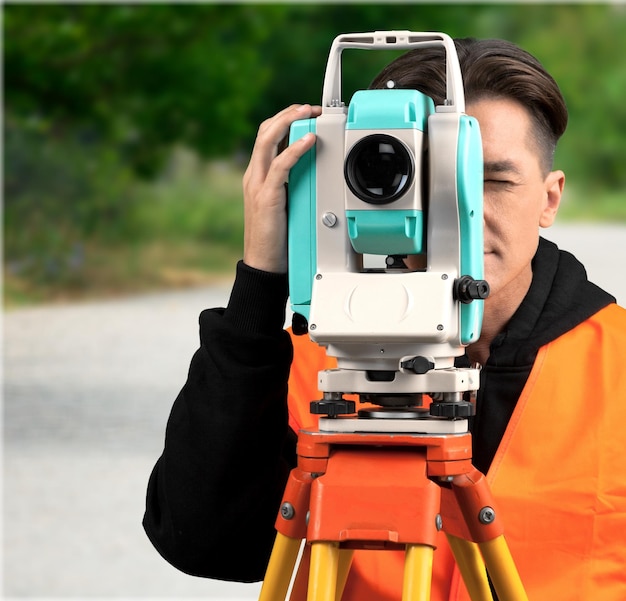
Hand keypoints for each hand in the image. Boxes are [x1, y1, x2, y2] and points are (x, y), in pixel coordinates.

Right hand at [242, 104, 321, 272]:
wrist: (263, 264)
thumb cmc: (276, 239)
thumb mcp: (285, 204)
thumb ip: (293, 185)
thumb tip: (315, 172)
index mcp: (257, 176)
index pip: (266, 137)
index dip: (284, 119)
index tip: (305, 113)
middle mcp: (254, 176)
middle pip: (265, 130)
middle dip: (288, 113)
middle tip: (310, 107)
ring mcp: (257, 185)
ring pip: (267, 140)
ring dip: (289, 121)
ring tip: (308, 112)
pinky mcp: (266, 196)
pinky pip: (280, 166)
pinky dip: (295, 149)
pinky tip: (309, 140)